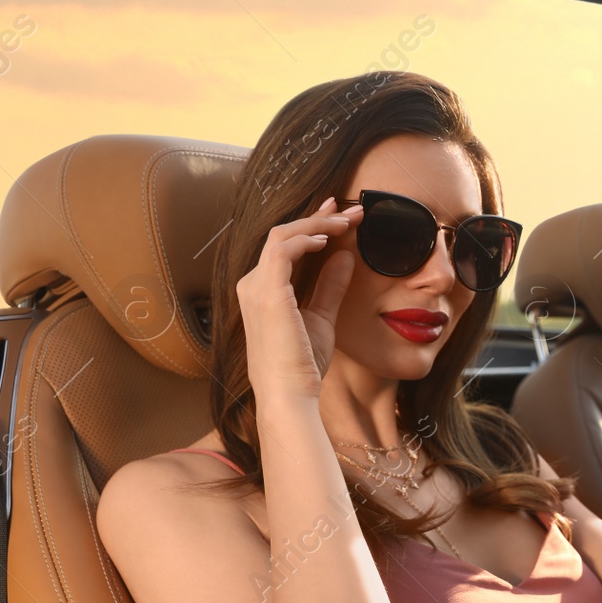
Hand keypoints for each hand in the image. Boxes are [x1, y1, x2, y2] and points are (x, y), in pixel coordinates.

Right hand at [237, 195, 361, 401]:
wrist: (289, 393)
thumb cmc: (303, 365)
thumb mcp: (322, 318)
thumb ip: (330, 286)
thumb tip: (346, 257)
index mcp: (262, 291)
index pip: (285, 247)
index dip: (312, 226)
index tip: (339, 217)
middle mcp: (252, 284)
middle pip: (283, 235)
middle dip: (317, 217)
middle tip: (349, 209)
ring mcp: (255, 286)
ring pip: (282, 236)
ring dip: (316, 223)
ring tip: (346, 220)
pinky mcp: (266, 292)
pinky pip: (282, 250)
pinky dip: (305, 239)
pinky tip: (327, 239)